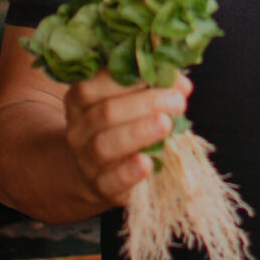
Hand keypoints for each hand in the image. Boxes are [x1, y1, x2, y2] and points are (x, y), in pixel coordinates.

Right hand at [63, 70, 191, 207]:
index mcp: (80, 100)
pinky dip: (129, 172)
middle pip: (106, 113)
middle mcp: (78, 129)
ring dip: (138, 132)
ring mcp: (85, 159)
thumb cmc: (119, 126)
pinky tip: (148, 163)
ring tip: (166, 124)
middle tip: (176, 101)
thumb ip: (154, 88)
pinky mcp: (99, 186)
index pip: (92, 85)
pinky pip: (110, 180)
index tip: (157, 73)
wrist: (95, 172)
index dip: (127, 78)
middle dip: (145, 103)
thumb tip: (182, 85)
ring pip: (104, 145)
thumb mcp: (131, 102)